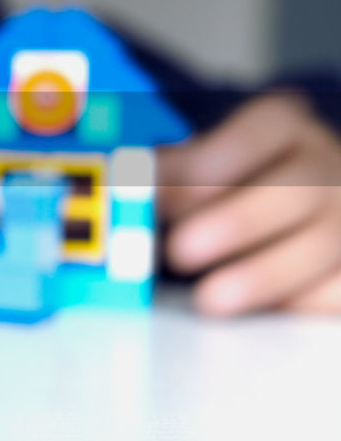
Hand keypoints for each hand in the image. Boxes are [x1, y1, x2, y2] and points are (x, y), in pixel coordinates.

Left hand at [158, 94, 340, 315]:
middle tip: (180, 251)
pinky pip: (339, 289)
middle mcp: (327, 164)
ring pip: (325, 243)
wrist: (301, 208)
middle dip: (235, 222)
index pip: (263, 127)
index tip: (156, 195)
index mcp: (285, 127)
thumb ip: (171, 172)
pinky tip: (260, 313)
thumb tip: (120, 189)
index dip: (207, 162)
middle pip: (296, 188)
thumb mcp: (204, 163)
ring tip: (210, 299)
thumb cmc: (233, 185)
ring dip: (263, 275)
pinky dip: (301, 303)